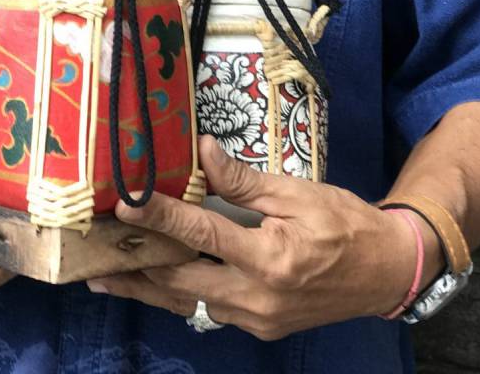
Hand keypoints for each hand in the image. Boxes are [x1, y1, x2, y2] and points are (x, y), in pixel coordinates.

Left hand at [87, 136, 436, 339]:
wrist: (385, 273)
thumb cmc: (346, 224)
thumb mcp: (299, 193)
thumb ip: (245, 180)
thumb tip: (202, 152)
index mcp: (271, 258)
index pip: (200, 233)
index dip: (159, 217)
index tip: (125, 202)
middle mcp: (257, 297)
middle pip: (180, 280)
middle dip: (134, 267)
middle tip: (94, 251)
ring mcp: (256, 319)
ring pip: (186, 302)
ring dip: (145, 289)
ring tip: (103, 277)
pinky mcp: (259, 327)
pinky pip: (206, 310)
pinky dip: (176, 296)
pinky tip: (152, 284)